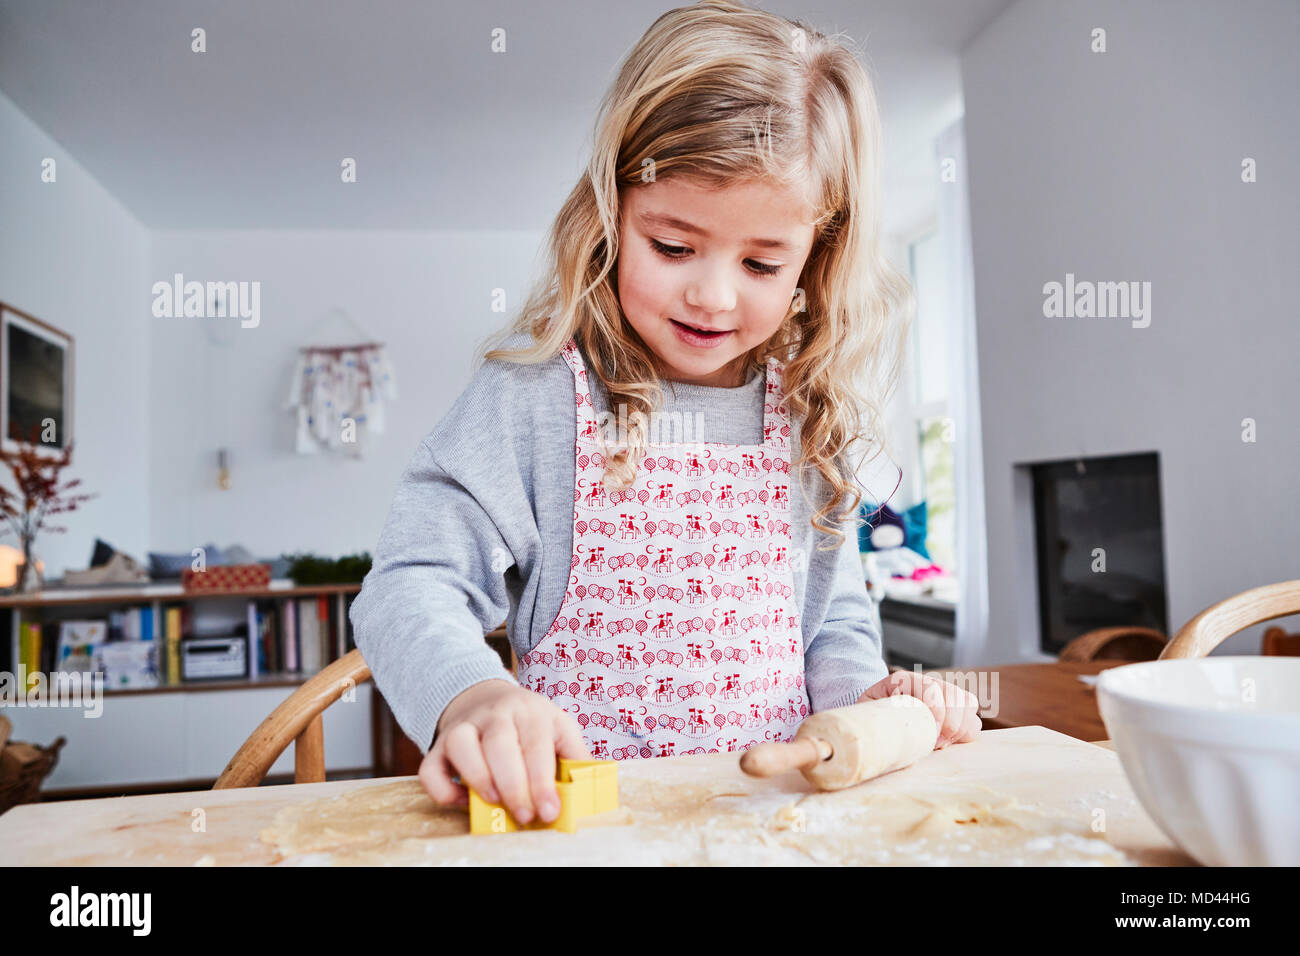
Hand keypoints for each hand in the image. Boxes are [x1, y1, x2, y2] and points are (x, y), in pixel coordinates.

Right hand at [419, 679, 591, 824]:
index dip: (542, 782)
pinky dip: (441, 789)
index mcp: (530, 711)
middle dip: (513, 786)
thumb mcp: (558, 729)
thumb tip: (588, 791)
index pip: (536, 746)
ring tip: (495, 802)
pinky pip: (430, 766)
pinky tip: (462, 801)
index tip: (550, 811)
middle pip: (499, 745)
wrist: (487, 697)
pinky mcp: (439, 744)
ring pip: (461, 745)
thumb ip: (574, 757)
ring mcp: (464, 726)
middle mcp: (495, 714)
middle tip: (525, 816)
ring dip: (477, 777)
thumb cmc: (531, 724)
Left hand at [857, 670, 981, 748]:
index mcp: (902, 681)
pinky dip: (967, 732)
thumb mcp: (867, 714)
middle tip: (937, 744)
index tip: (933, 736)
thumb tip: (888, 739)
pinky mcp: (954, 708)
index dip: (936, 712)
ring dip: (961, 728)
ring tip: (943, 743)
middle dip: (951, 723)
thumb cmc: (871, 717)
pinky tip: (952, 742)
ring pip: (968, 703)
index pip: (930, 687)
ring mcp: (942, 693)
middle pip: (954, 694)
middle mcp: (926, 682)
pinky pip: (973, 716)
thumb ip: (876, 719)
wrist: (876, 715)